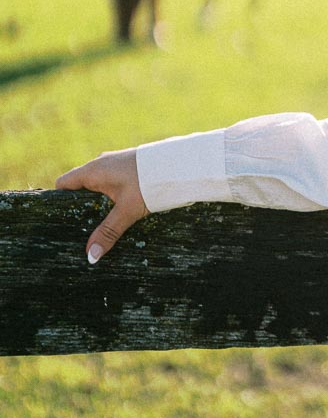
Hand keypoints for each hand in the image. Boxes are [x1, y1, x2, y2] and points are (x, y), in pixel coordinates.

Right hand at [55, 148, 148, 264]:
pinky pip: (111, 184)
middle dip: (78, 208)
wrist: (180, 162)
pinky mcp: (129, 168)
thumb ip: (108, 232)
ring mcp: (115, 165)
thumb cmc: (149, 181)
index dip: (58, 201)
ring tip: (97, 227)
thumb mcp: (127, 210)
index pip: (63, 184)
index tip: (59, 221)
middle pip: (79, 187)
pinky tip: (117, 214)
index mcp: (93, 171)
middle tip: (78, 231)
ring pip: (97, 187)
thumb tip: (90, 256)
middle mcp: (101, 165)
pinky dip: (110, 198)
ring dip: (96, 204)